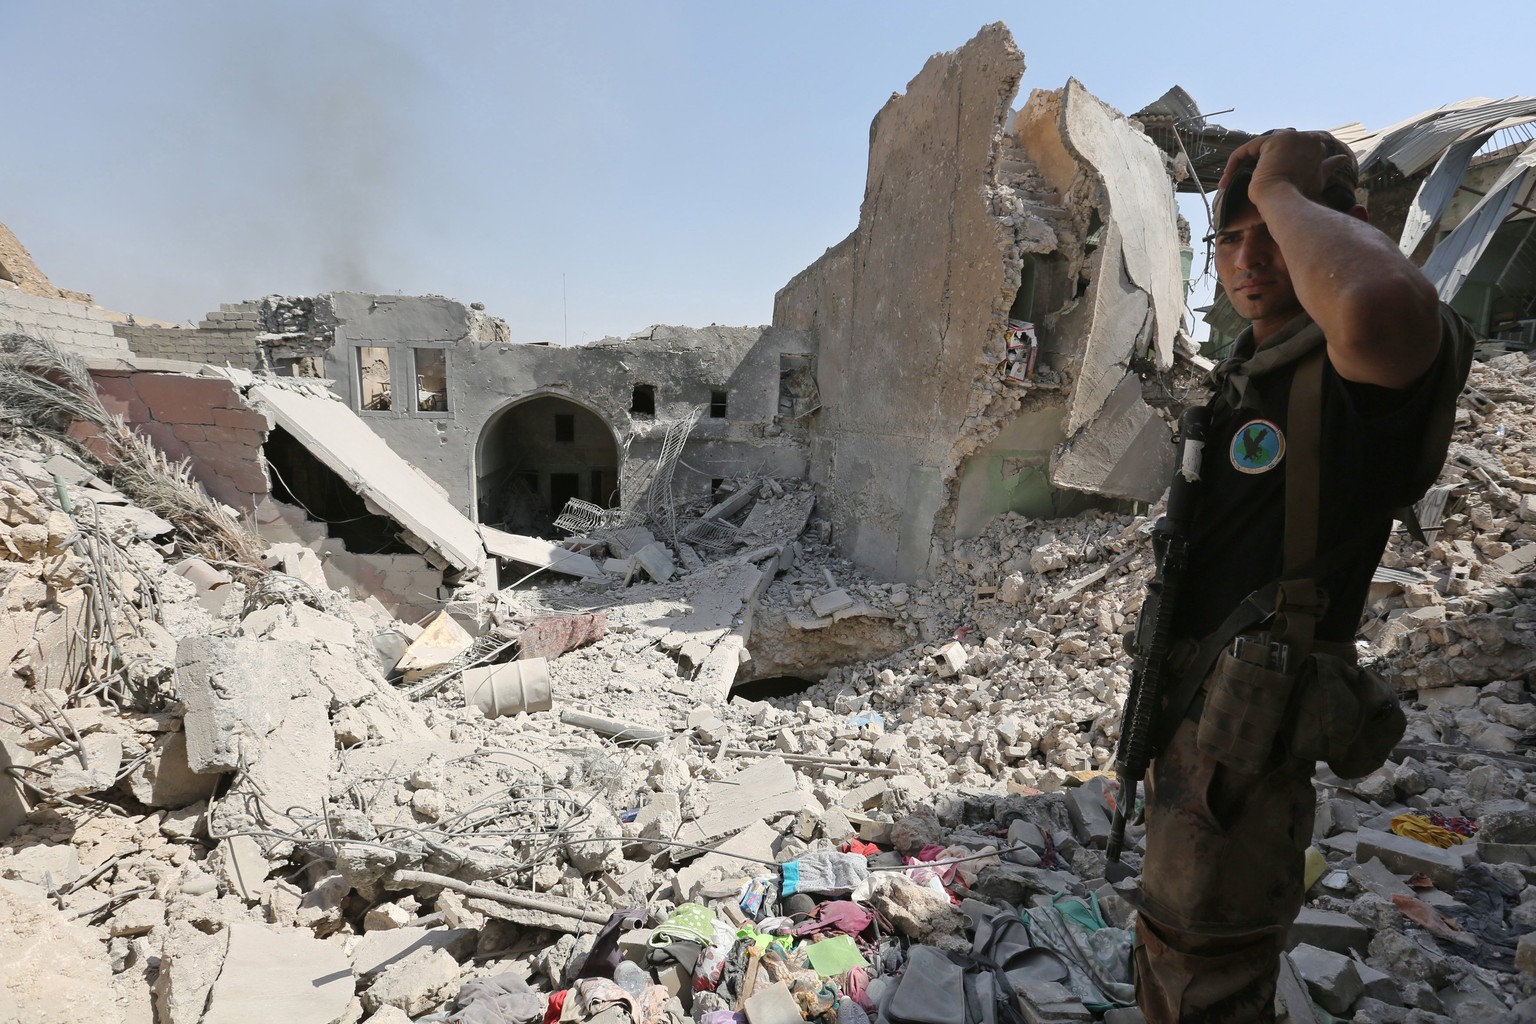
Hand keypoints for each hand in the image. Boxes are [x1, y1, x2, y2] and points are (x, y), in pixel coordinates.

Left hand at [1218, 129, 1352, 204]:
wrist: (1287, 203)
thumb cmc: (1301, 199)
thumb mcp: (1318, 181)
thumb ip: (1328, 167)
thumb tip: (1342, 158)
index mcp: (1316, 145)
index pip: (1289, 151)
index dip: (1274, 166)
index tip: (1264, 183)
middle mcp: (1307, 137)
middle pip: (1273, 148)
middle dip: (1257, 165)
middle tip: (1245, 184)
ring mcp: (1291, 137)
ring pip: (1258, 149)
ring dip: (1242, 166)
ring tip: (1231, 183)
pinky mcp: (1273, 140)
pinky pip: (1246, 150)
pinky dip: (1233, 164)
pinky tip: (1225, 180)